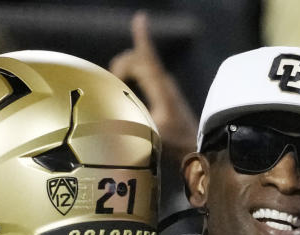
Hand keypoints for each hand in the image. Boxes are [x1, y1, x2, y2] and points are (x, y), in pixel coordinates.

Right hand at [109, 12, 197, 157]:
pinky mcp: (164, 93)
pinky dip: (130, 74)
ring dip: (124, 72)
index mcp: (161, 88)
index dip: (143, 38)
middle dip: (120, 66)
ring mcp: (165, 86)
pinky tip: (122, 82)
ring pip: (139, 67)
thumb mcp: (150, 134)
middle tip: (110, 87)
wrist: (193, 150)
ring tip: (115, 90)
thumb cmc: (174, 143)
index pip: (147, 59)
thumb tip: (106, 121)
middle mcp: (164, 82)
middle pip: (138, 60)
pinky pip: (144, 75)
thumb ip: (130, 125)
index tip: (140, 19)